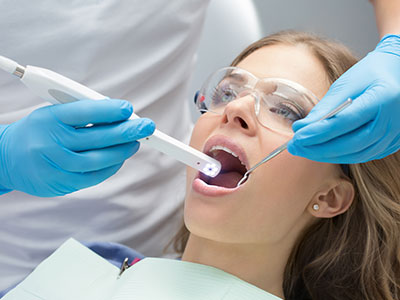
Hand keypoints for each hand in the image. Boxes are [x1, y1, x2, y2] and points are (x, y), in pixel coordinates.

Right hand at [0, 99, 154, 196]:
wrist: (6, 159)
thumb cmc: (37, 131)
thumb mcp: (53, 114)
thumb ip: (82, 113)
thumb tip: (118, 114)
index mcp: (49, 118)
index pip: (84, 112)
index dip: (109, 110)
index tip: (128, 109)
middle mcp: (52, 142)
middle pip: (97, 137)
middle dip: (127, 131)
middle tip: (146, 127)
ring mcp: (56, 165)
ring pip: (99, 160)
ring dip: (122, 151)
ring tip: (136, 143)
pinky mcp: (61, 183)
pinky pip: (94, 176)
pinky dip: (111, 167)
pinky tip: (120, 158)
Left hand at [288, 35, 399, 163]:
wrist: (398, 73)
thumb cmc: (371, 74)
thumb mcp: (346, 83)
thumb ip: (325, 107)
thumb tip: (301, 128)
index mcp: (382, 98)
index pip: (344, 122)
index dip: (318, 133)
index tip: (297, 137)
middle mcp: (392, 121)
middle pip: (350, 144)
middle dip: (318, 148)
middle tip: (295, 147)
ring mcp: (394, 135)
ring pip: (356, 154)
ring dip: (327, 155)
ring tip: (304, 149)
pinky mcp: (392, 143)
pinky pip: (363, 155)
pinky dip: (341, 155)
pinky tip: (323, 151)